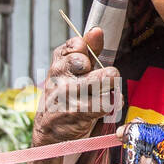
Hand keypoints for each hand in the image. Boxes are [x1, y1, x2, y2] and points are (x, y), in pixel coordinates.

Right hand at [32, 28, 120, 145]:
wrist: (50, 133)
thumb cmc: (64, 99)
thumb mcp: (70, 71)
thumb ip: (87, 50)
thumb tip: (97, 30)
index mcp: (58, 62)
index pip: (79, 43)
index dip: (88, 54)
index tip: (85, 66)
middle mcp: (60, 75)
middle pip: (94, 60)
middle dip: (102, 71)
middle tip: (97, 85)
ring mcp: (69, 93)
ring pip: (106, 77)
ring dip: (110, 88)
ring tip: (102, 95)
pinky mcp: (80, 111)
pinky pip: (110, 100)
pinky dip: (112, 105)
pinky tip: (103, 109)